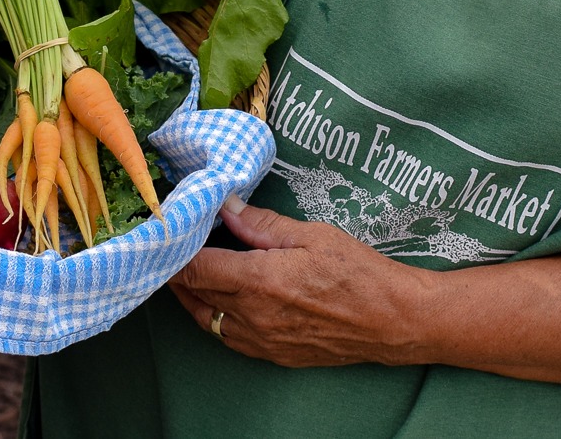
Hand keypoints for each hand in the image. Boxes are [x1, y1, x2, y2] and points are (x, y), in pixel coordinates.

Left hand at [169, 195, 429, 367]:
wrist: (393, 321)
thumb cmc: (359, 273)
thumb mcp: (313, 235)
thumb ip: (262, 224)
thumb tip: (225, 205)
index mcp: (258, 281)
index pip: (194, 269)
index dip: (175, 251)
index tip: (167, 233)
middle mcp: (252, 315)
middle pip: (195, 295)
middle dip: (178, 272)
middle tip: (173, 248)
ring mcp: (262, 340)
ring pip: (206, 321)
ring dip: (193, 298)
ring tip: (189, 275)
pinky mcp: (274, 355)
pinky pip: (229, 338)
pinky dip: (215, 319)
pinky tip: (221, 302)